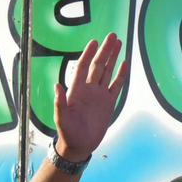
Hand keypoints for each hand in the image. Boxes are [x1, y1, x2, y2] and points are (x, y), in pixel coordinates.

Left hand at [52, 34, 127, 163]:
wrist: (80, 145)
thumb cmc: (68, 132)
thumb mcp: (61, 119)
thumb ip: (60, 103)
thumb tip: (57, 86)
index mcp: (76, 90)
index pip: (83, 67)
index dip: (88, 55)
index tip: (94, 42)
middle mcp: (88, 89)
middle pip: (98, 65)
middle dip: (104, 51)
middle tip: (112, 35)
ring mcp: (99, 95)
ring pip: (107, 72)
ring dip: (112, 58)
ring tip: (118, 43)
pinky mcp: (108, 103)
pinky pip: (115, 86)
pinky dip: (120, 75)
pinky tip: (124, 63)